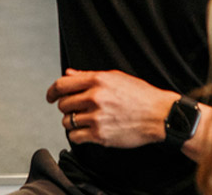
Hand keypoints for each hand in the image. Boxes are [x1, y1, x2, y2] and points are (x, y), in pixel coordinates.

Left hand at [46, 68, 175, 148]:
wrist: (159, 114)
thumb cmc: (141, 95)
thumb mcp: (116, 77)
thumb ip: (89, 76)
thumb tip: (68, 74)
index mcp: (99, 80)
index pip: (63, 84)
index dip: (52, 91)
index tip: (51, 96)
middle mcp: (96, 97)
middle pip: (63, 104)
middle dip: (68, 106)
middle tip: (79, 108)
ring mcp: (97, 117)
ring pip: (67, 121)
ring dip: (73, 121)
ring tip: (88, 118)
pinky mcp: (99, 135)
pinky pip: (74, 136)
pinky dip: (79, 134)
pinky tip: (90, 129)